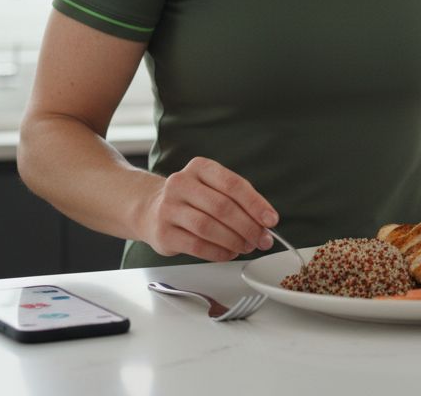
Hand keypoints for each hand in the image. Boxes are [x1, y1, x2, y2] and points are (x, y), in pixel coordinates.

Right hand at [137, 157, 278, 261]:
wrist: (149, 209)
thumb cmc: (191, 199)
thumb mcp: (213, 188)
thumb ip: (238, 201)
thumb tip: (264, 223)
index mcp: (199, 167)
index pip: (233, 184)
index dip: (255, 204)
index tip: (271, 220)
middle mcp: (181, 184)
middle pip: (222, 207)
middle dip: (248, 226)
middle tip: (262, 239)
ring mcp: (168, 208)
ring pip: (208, 227)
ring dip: (234, 240)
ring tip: (247, 247)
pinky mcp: (163, 233)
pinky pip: (196, 246)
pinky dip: (218, 252)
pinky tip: (229, 253)